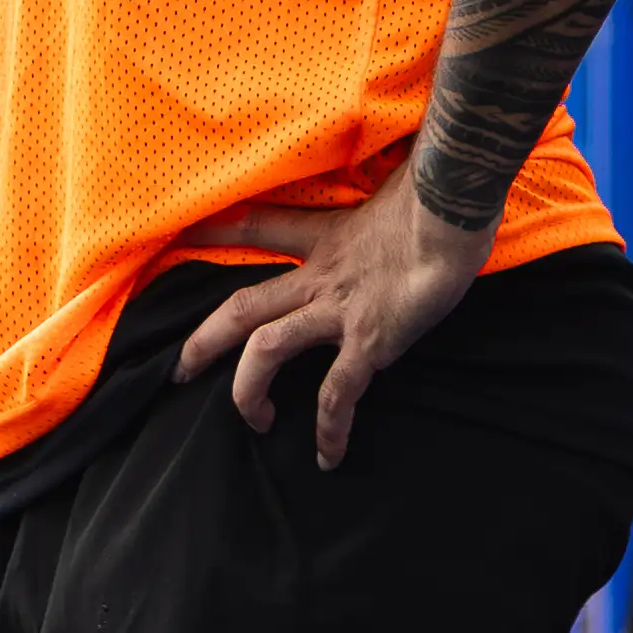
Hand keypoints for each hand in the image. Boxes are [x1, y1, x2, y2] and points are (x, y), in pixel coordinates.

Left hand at [171, 166, 493, 470]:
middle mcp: (319, 277)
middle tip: (180, 370)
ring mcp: (338, 310)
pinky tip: (328, 457)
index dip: (217, 232)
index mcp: (324, 238)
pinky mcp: (368, 342)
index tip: (187, 239)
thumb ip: (387, 191)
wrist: (452, 214)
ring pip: (267, 349)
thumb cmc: (434, 194)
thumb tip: (405, 176)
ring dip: (249, 390)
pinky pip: (337, 394)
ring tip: (255, 421)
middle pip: (241, 306)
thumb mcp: (397, 186)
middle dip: (205, 341)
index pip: (257, 228)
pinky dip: (330, 429)